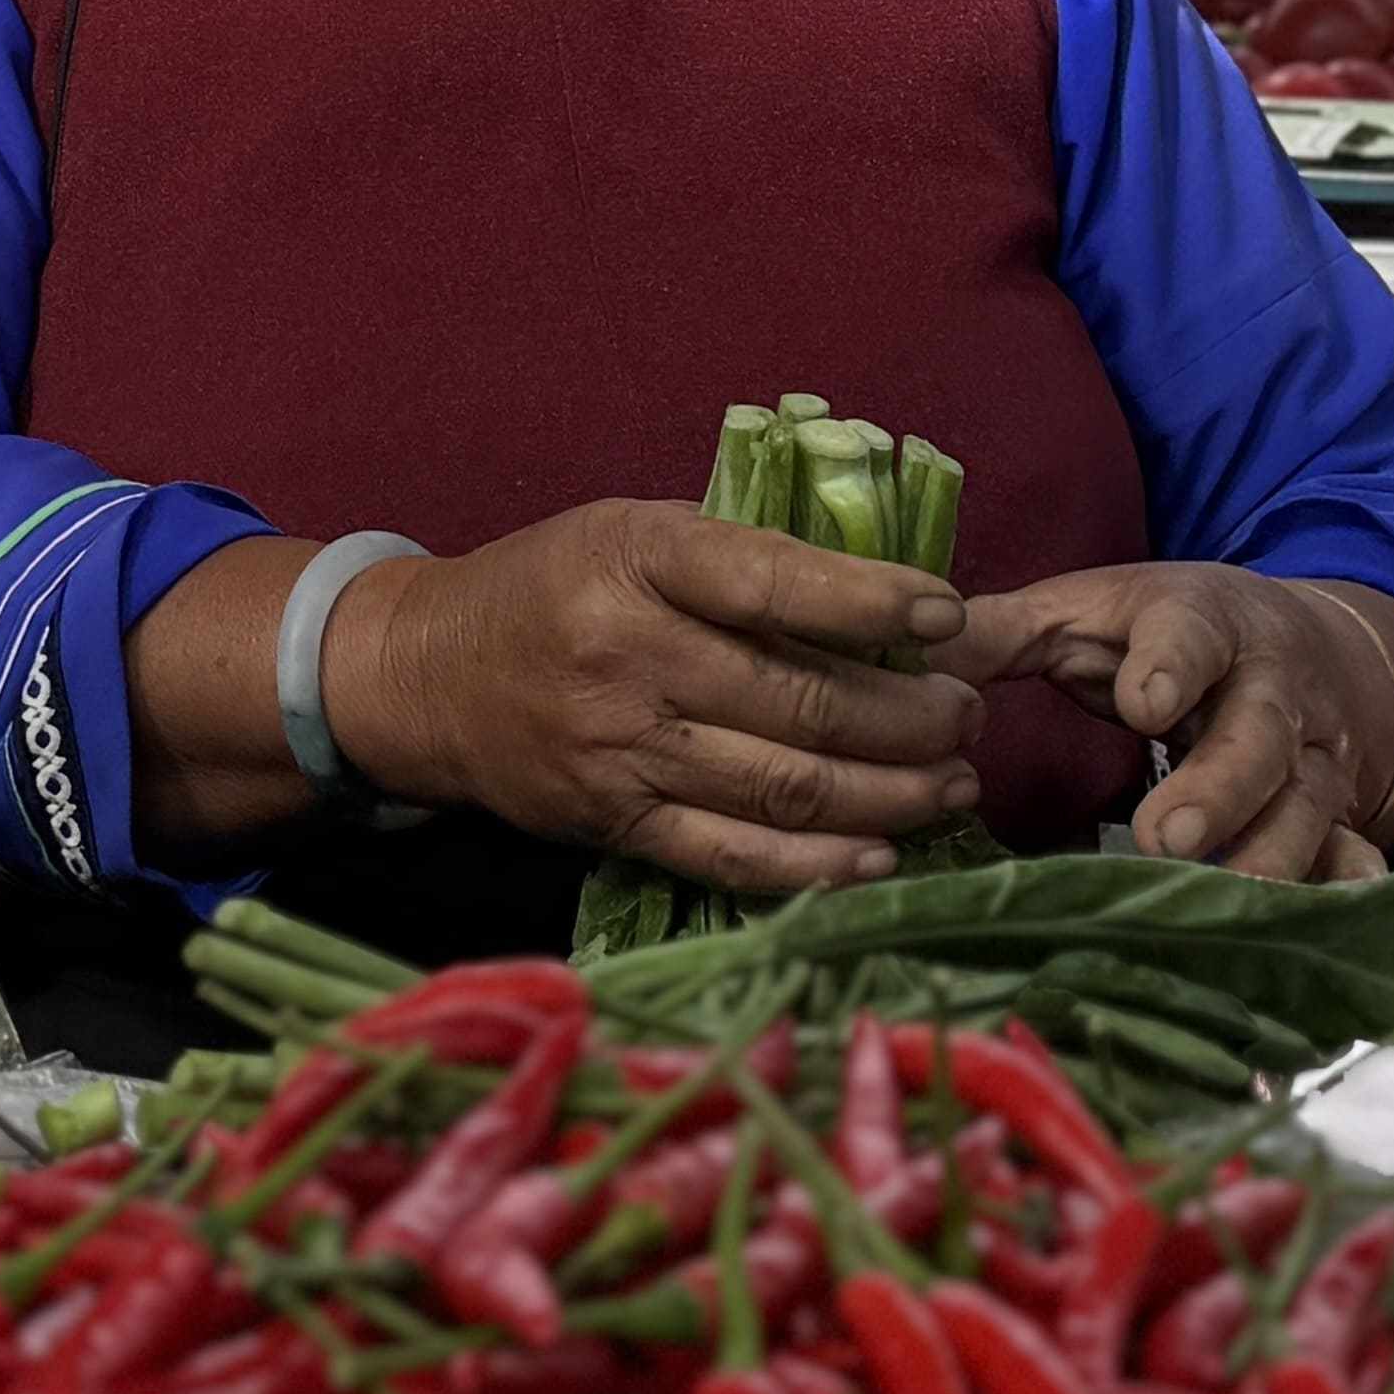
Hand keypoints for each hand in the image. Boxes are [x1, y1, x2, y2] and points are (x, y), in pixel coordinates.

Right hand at [336, 500, 989, 897]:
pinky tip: (881, 853)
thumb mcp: (629, 530)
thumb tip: (881, 600)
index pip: (770, 580)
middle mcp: (628, 655)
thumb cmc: (548, 586)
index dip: (870, 601)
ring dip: (890, 792)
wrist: (425, 677)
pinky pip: (733, 854)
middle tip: (968, 718)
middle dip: (910, 716)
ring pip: (784, 784)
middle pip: (800, 700)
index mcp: (637, 561)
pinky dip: (817, 863)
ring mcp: (620, 748)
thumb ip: (734, 559)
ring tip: (952, 782)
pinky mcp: (614, 821)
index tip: (949, 615)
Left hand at [945, 564, 1393, 878]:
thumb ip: (999, 633)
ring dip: (1270, 856)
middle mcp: (1273, 686)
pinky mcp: (1338, 808)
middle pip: (1259, 737)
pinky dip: (1347, 882)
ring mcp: (1313, 753)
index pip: (1192, 636)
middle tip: (1162, 838)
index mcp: (1203, 622)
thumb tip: (901, 656)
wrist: (1296, 642)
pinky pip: (1353, 849)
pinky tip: (1337, 910)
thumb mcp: (1085, 611)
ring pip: (1307, 806)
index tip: (1142, 706)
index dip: (1172, 667)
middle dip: (1219, 789)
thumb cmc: (1159, 634)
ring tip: (1219, 902)